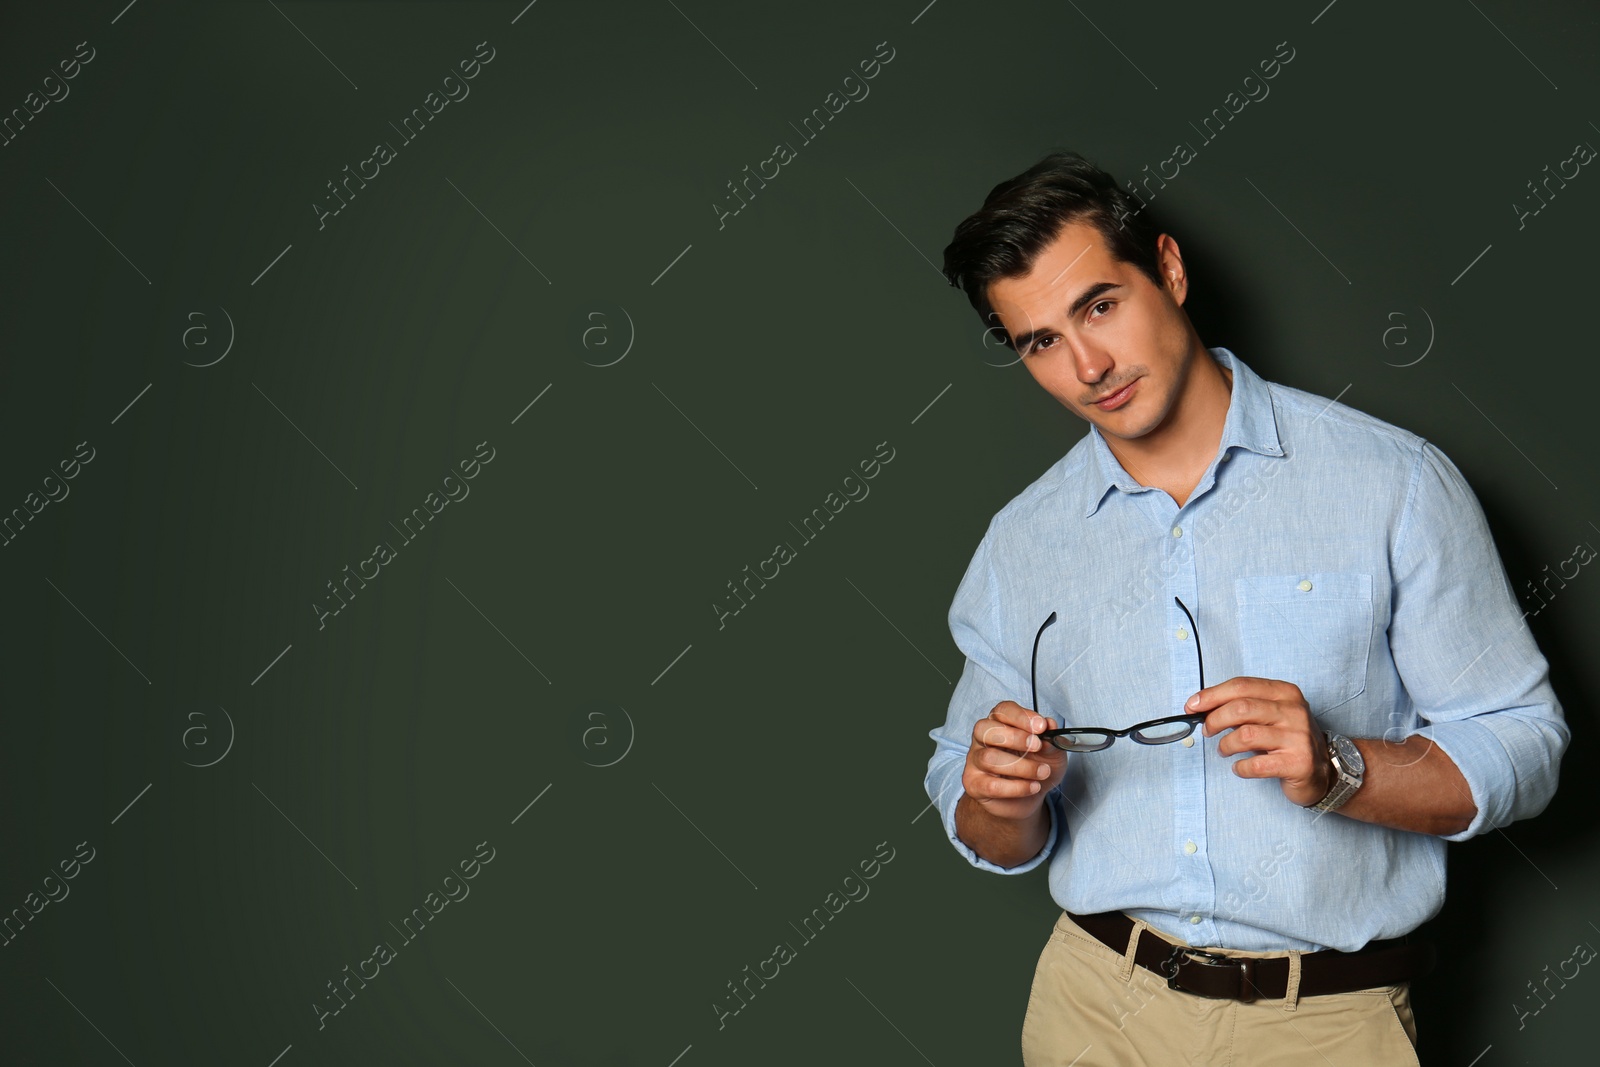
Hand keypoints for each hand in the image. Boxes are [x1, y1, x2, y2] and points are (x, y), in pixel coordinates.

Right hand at [961, 701, 1068, 820]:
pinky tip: (1032, 787)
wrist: (1028, 798)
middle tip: (1037, 746)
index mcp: (1000, 724)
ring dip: (1021, 766)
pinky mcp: (975, 785)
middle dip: (1015, 737)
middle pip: (986, 729)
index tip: (1041, 726)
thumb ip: (1051, 739)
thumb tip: (1051, 724)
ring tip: (1042, 772)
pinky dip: (1017, 787)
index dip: (1021, 716)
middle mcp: (983, 740)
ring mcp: (975, 762)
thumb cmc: (1035, 769)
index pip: (1002, 710)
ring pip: (989, 758)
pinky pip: (991, 785)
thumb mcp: (1051, 754)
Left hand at [1191, 677, 1332, 807]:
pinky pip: (1256, 765)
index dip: (1211, 695)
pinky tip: (1239, 768)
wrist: (1326, 771)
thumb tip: (1200, 706)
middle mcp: (1294, 711)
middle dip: (1215, 719)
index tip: (1192, 706)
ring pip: (1245, 735)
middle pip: (1241, 708)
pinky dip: (1240, 768)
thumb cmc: (1288, 739)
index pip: (1241, 686)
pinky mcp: (1298, 763)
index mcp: (1285, 692)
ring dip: (1226, 745)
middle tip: (1207, 731)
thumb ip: (1242, 706)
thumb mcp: (1270, 714)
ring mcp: (1298, 737)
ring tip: (1224, 750)